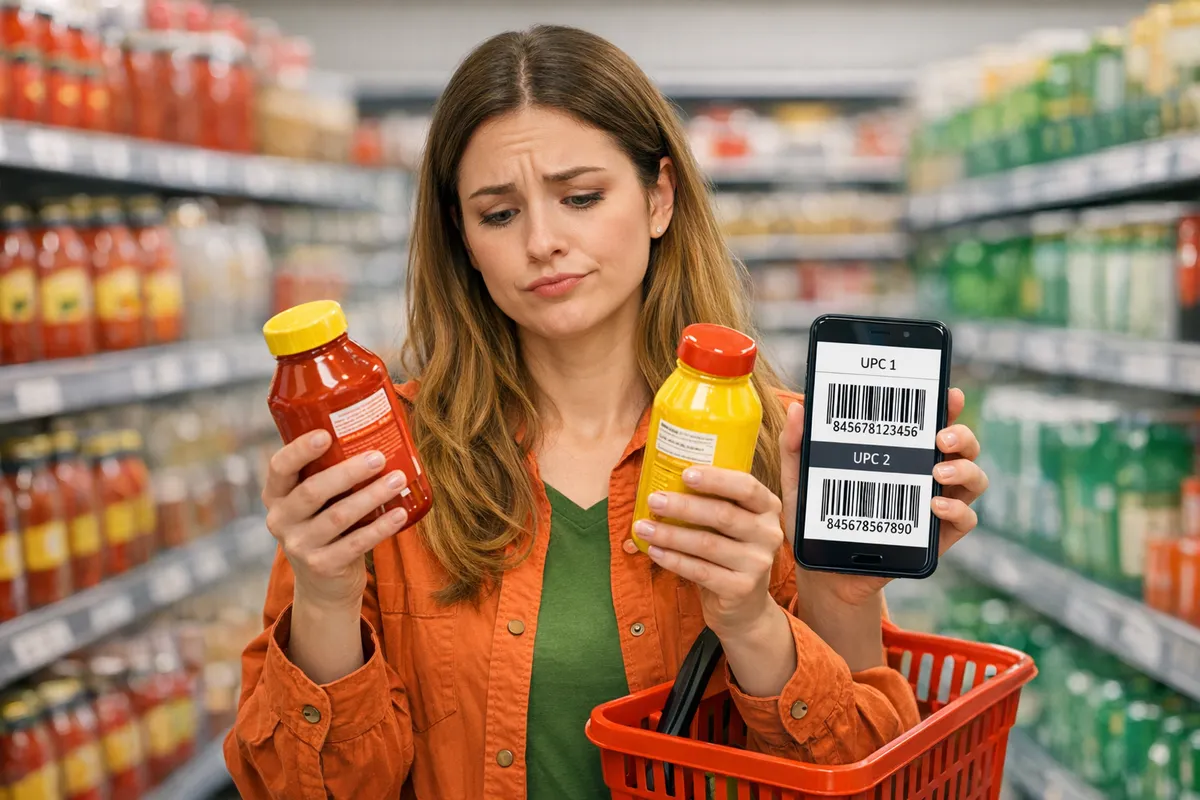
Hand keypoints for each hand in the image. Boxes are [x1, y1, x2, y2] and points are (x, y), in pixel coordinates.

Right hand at [262, 429, 410, 610]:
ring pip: (338, 516)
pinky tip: (400, 513)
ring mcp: (299, 546)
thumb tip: (378, 428)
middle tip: (378, 457)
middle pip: (312, 490)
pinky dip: (381, 527)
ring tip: (398, 479)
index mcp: (276, 495)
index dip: (300, 450)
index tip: (326, 434)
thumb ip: (330, 472)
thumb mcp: (319, 500)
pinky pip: (356, 543)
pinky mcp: (322, 566)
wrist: (324, 584)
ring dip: (371, 495)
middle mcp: (280, 520)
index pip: (279, 467)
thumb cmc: (328, 525)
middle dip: (347, 472)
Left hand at [633, 467, 783, 641]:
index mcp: (768, 508)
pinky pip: (701, 571)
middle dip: (683, 506)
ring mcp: (758, 563)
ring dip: (671, 534)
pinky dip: (674, 560)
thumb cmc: (730, 551)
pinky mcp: (742, 588)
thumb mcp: (732, 523)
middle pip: (723, 514)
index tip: (685, 474)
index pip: (746, 487)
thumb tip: (666, 481)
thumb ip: (713, 502)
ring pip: (708, 544)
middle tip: (654, 500)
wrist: (745, 604)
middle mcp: (769, 533)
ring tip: (643, 527)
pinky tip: (655, 551)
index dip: (716, 479)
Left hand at [782, 388, 988, 606]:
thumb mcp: (800, 481)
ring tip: (936, 472)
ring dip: (964, 470)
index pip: (929, 422)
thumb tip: (798, 407)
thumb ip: (797, 446)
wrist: (824, 572)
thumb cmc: (817, 519)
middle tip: (940, 436)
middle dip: (962, 434)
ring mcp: (935, 505)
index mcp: (899, 453)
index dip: (945, 405)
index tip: (948, 393)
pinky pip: (965, 520)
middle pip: (962, 446)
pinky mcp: (938, 537)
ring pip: (973, 479)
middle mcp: (925, 474)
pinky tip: (935, 506)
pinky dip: (957, 510)